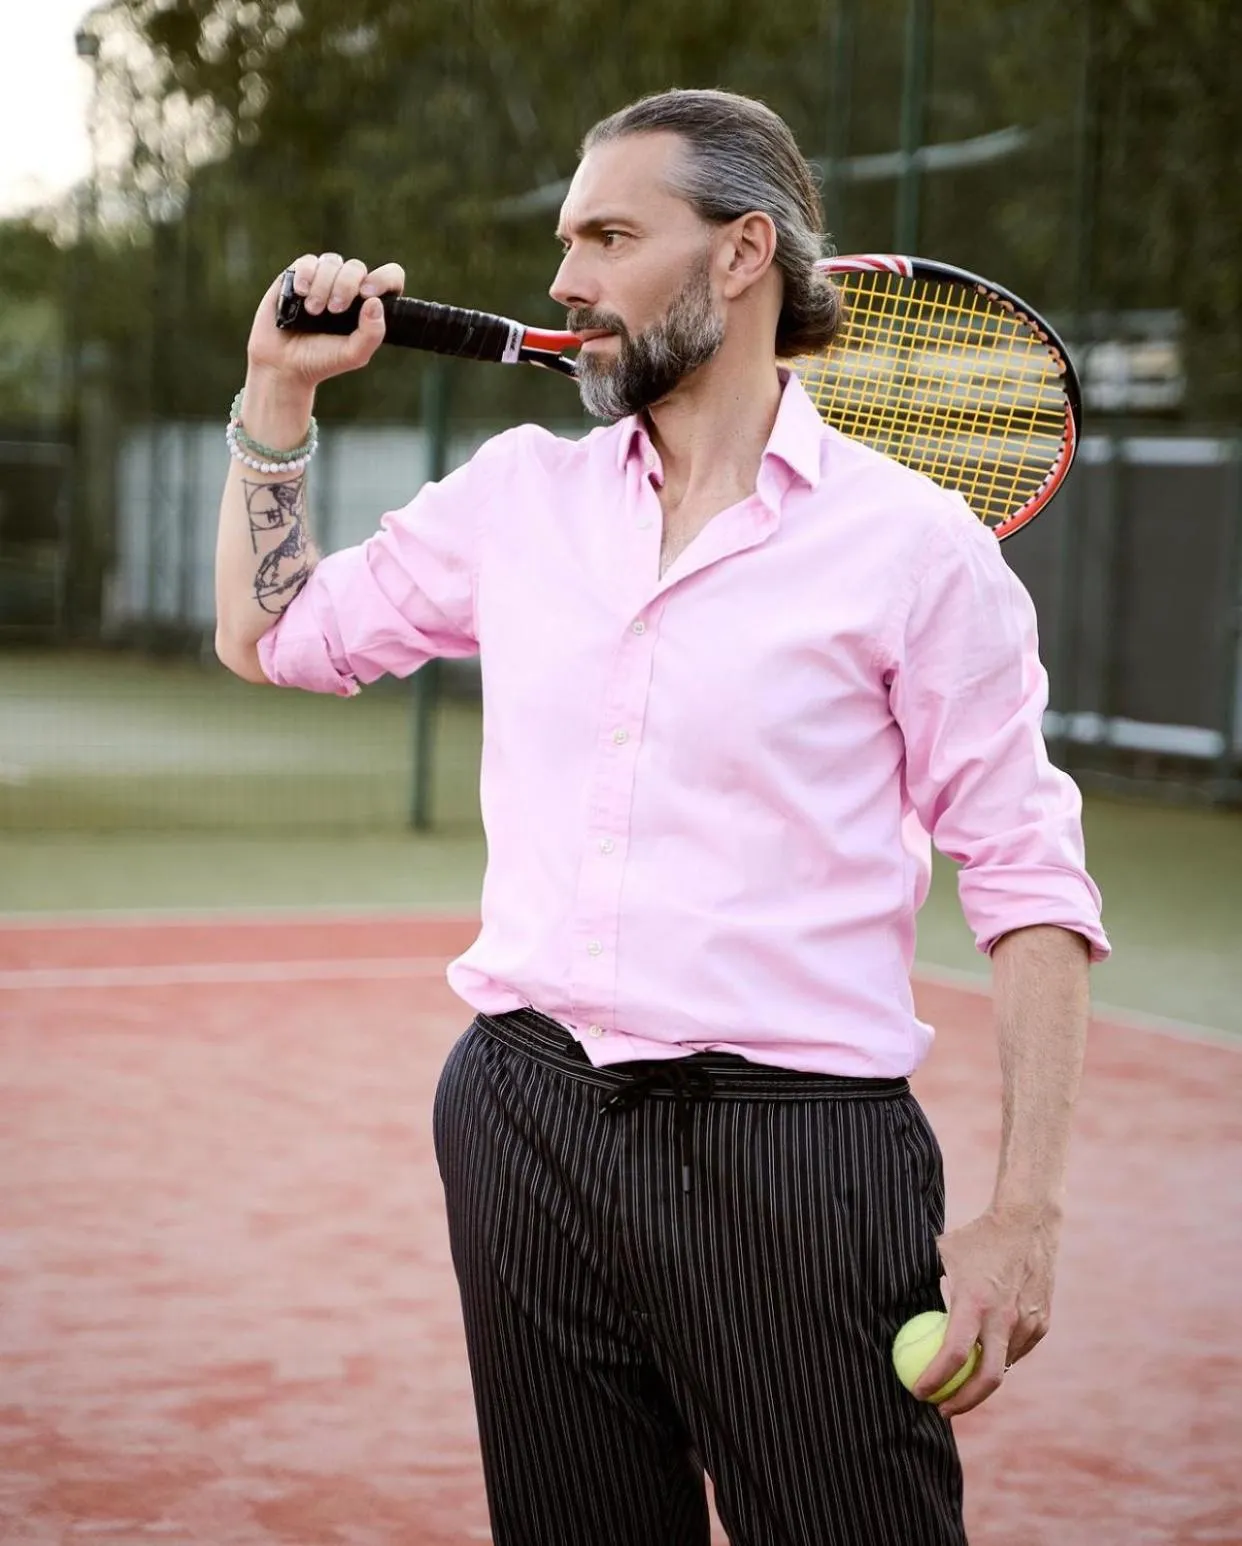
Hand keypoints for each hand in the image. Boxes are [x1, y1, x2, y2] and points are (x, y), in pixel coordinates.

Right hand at [246, 253, 405, 387]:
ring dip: (323, 285)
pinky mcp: (299, 274)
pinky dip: (305, 275)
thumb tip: (375, 303)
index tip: (367, 295)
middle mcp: (348, 287)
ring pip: (332, 262)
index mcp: (368, 304)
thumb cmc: (322, 359)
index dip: (383, 279)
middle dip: (345, 286)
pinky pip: (308, 261)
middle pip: (356, 267)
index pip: (390, 277)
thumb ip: (371, 334)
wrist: (283, 362)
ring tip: (313, 311)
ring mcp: (324, 278)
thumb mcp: (353, 354)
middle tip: (334, 310)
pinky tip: (300, 293)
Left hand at [917, 1202, 1060, 1417]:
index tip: (918, 1392)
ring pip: (1003, 1367)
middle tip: (941, 1409)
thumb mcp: (943, 1254)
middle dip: (962, 1403)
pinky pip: (1017, 1351)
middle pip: (986, 1379)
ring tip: (958, 1387)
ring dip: (980, 1383)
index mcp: (975, 1301)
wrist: (1027, 1222)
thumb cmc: (976, 1238)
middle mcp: (1004, 1317)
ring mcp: (1027, 1323)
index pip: (954, 1354)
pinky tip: (982, 1358)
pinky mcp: (1041, 1323)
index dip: (935, 1380)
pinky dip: (999, 1359)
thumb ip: (925, 1282)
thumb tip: (898, 1307)